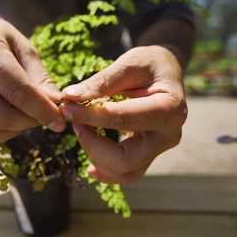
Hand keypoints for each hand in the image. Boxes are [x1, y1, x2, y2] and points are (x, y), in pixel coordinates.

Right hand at [0, 11, 65, 153]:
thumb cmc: (0, 42)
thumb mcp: (24, 48)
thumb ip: (41, 79)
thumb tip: (58, 108)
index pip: (17, 91)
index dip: (43, 110)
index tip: (60, 120)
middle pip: (0, 116)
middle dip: (29, 123)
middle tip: (42, 117)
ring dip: (12, 134)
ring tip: (24, 119)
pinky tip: (4, 128)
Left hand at [60, 46, 187, 184]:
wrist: (167, 71)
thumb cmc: (149, 63)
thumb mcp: (129, 64)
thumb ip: (101, 82)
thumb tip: (69, 97)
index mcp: (169, 108)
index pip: (123, 119)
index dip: (90, 116)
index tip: (66, 108)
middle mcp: (169, 134)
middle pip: (126, 159)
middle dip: (93, 145)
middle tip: (75, 121)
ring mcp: (160, 148)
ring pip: (125, 172)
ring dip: (96, 157)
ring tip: (81, 131)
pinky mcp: (150, 154)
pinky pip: (128, 173)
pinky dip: (106, 171)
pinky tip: (90, 165)